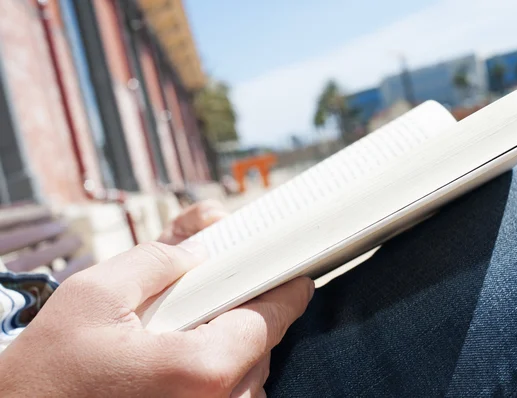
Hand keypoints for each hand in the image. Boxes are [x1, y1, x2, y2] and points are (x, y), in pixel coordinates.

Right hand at [0, 202, 313, 396]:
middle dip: (244, 311)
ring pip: (248, 372)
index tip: (298, 274)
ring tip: (185, 329)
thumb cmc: (50, 376)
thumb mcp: (95, 296)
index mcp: (202, 371)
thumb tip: (200, 241)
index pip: (272, 318)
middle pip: (261, 344)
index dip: (287, 289)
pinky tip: (180, 357)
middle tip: (217, 291)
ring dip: (229, 343)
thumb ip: (158, 260)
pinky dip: (217, 369)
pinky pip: (231, 395)